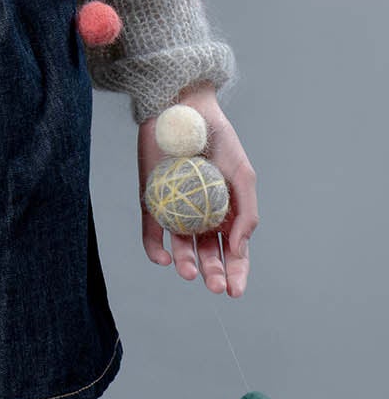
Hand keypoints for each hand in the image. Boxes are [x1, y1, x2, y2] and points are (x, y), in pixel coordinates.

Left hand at [138, 82, 256, 298]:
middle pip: (208, 253)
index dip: (236, 273)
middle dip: (213, 274)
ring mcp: (175, 208)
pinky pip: (152, 230)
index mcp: (228, 211)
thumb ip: (247, 212)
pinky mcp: (151, 199)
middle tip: (214, 286)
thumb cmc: (218, 138)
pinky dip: (155, 249)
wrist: (182, 107)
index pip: (235, 251)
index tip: (235, 291)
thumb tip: (239, 248)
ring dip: (186, 263)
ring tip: (188, 271)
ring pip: (181, 245)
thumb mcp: (242, 173)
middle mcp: (201, 214)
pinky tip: (164, 258)